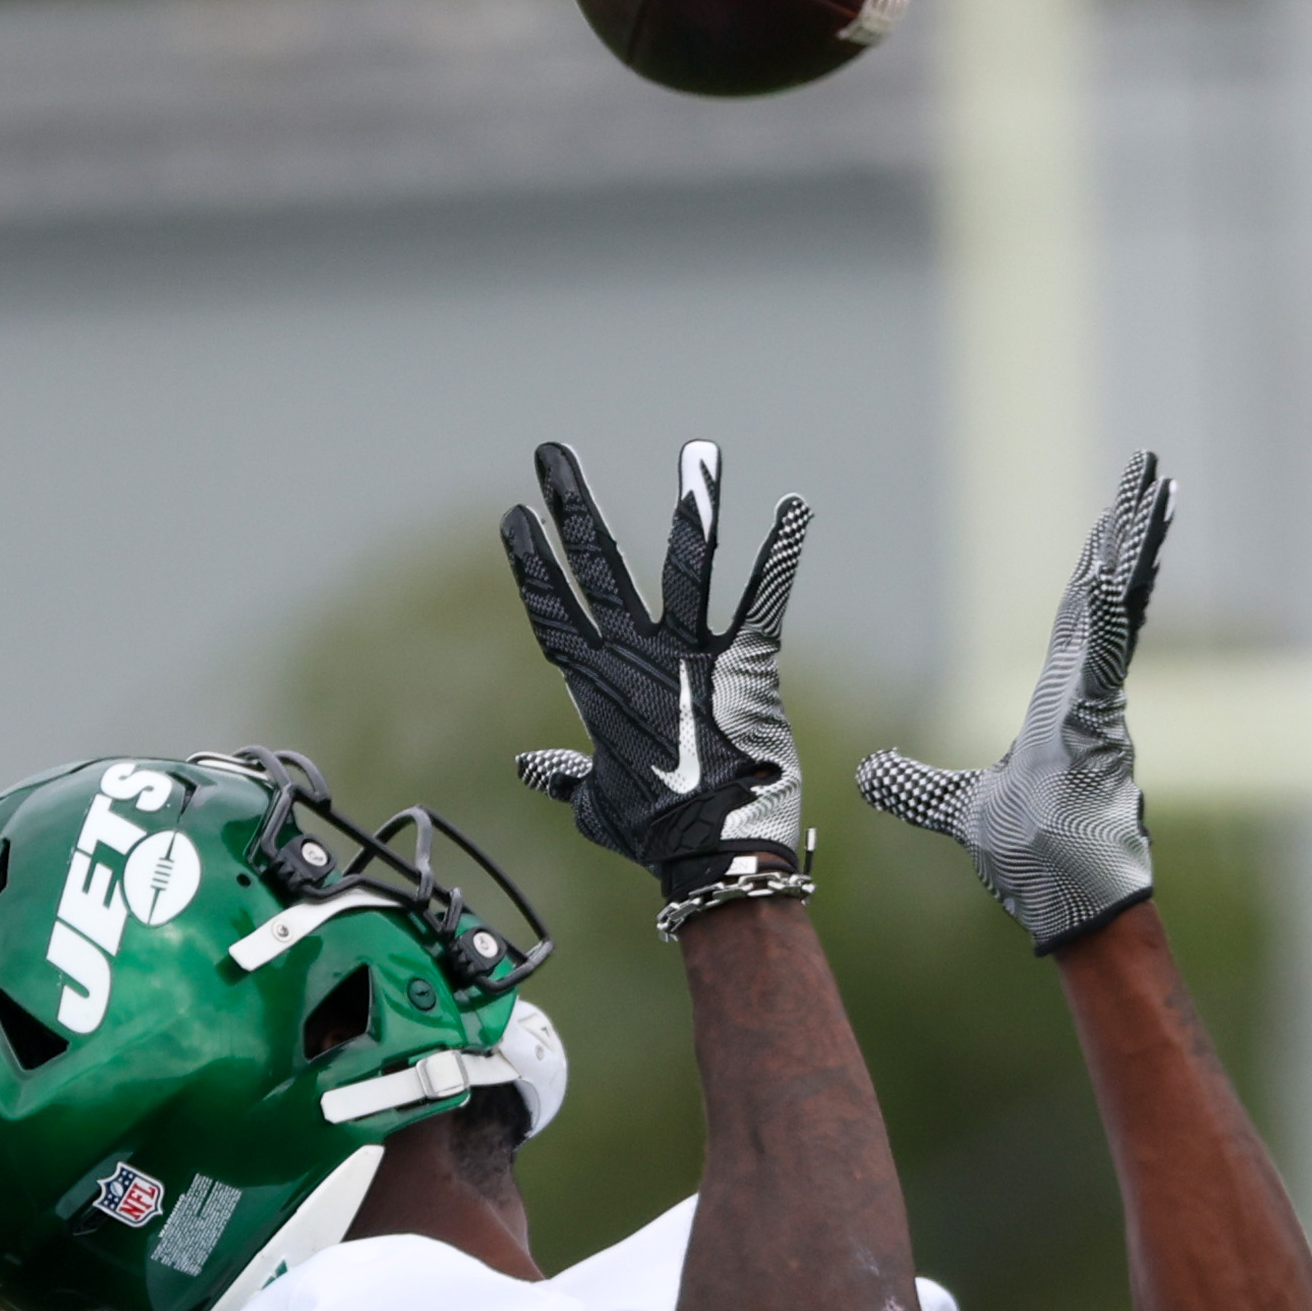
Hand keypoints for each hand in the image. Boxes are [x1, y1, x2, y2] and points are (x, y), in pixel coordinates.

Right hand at [503, 438, 808, 901]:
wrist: (714, 859)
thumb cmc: (656, 838)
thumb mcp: (597, 807)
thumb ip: (566, 778)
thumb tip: (533, 769)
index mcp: (595, 690)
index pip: (554, 613)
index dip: (534, 565)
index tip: (515, 516)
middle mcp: (636, 662)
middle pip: (597, 569)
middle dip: (572, 507)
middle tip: (552, 451)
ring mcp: (689, 660)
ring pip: (684, 568)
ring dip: (693, 506)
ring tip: (700, 451)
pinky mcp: (745, 669)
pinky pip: (762, 600)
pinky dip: (781, 554)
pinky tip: (795, 507)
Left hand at [857, 454, 1173, 948]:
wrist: (1063, 904)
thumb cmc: (1032, 861)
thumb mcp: (958, 810)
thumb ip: (916, 787)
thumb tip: (869, 770)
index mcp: (1060, 699)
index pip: (1081, 611)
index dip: (1097, 559)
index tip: (1114, 512)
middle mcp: (1087, 691)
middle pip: (1110, 588)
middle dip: (1130, 525)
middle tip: (1150, 466)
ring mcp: (1099, 705)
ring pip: (1120, 605)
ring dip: (1137, 544)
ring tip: (1159, 486)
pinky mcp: (1101, 728)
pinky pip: (1105, 658)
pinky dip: (1111, 615)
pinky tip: (1114, 569)